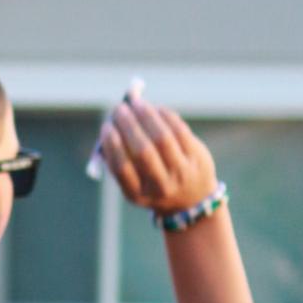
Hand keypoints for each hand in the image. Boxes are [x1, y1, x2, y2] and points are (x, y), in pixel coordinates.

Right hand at [97, 98, 217, 213]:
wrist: (192, 199)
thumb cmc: (154, 184)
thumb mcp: (135, 184)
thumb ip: (120, 159)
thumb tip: (110, 124)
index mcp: (138, 195)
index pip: (122, 168)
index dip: (112, 144)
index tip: (106, 126)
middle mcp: (161, 186)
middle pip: (143, 152)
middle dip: (128, 126)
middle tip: (118, 109)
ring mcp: (181, 172)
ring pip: (162, 138)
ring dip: (146, 116)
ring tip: (136, 103)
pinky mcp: (196, 157)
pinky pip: (179, 131)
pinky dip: (164, 116)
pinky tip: (155, 109)